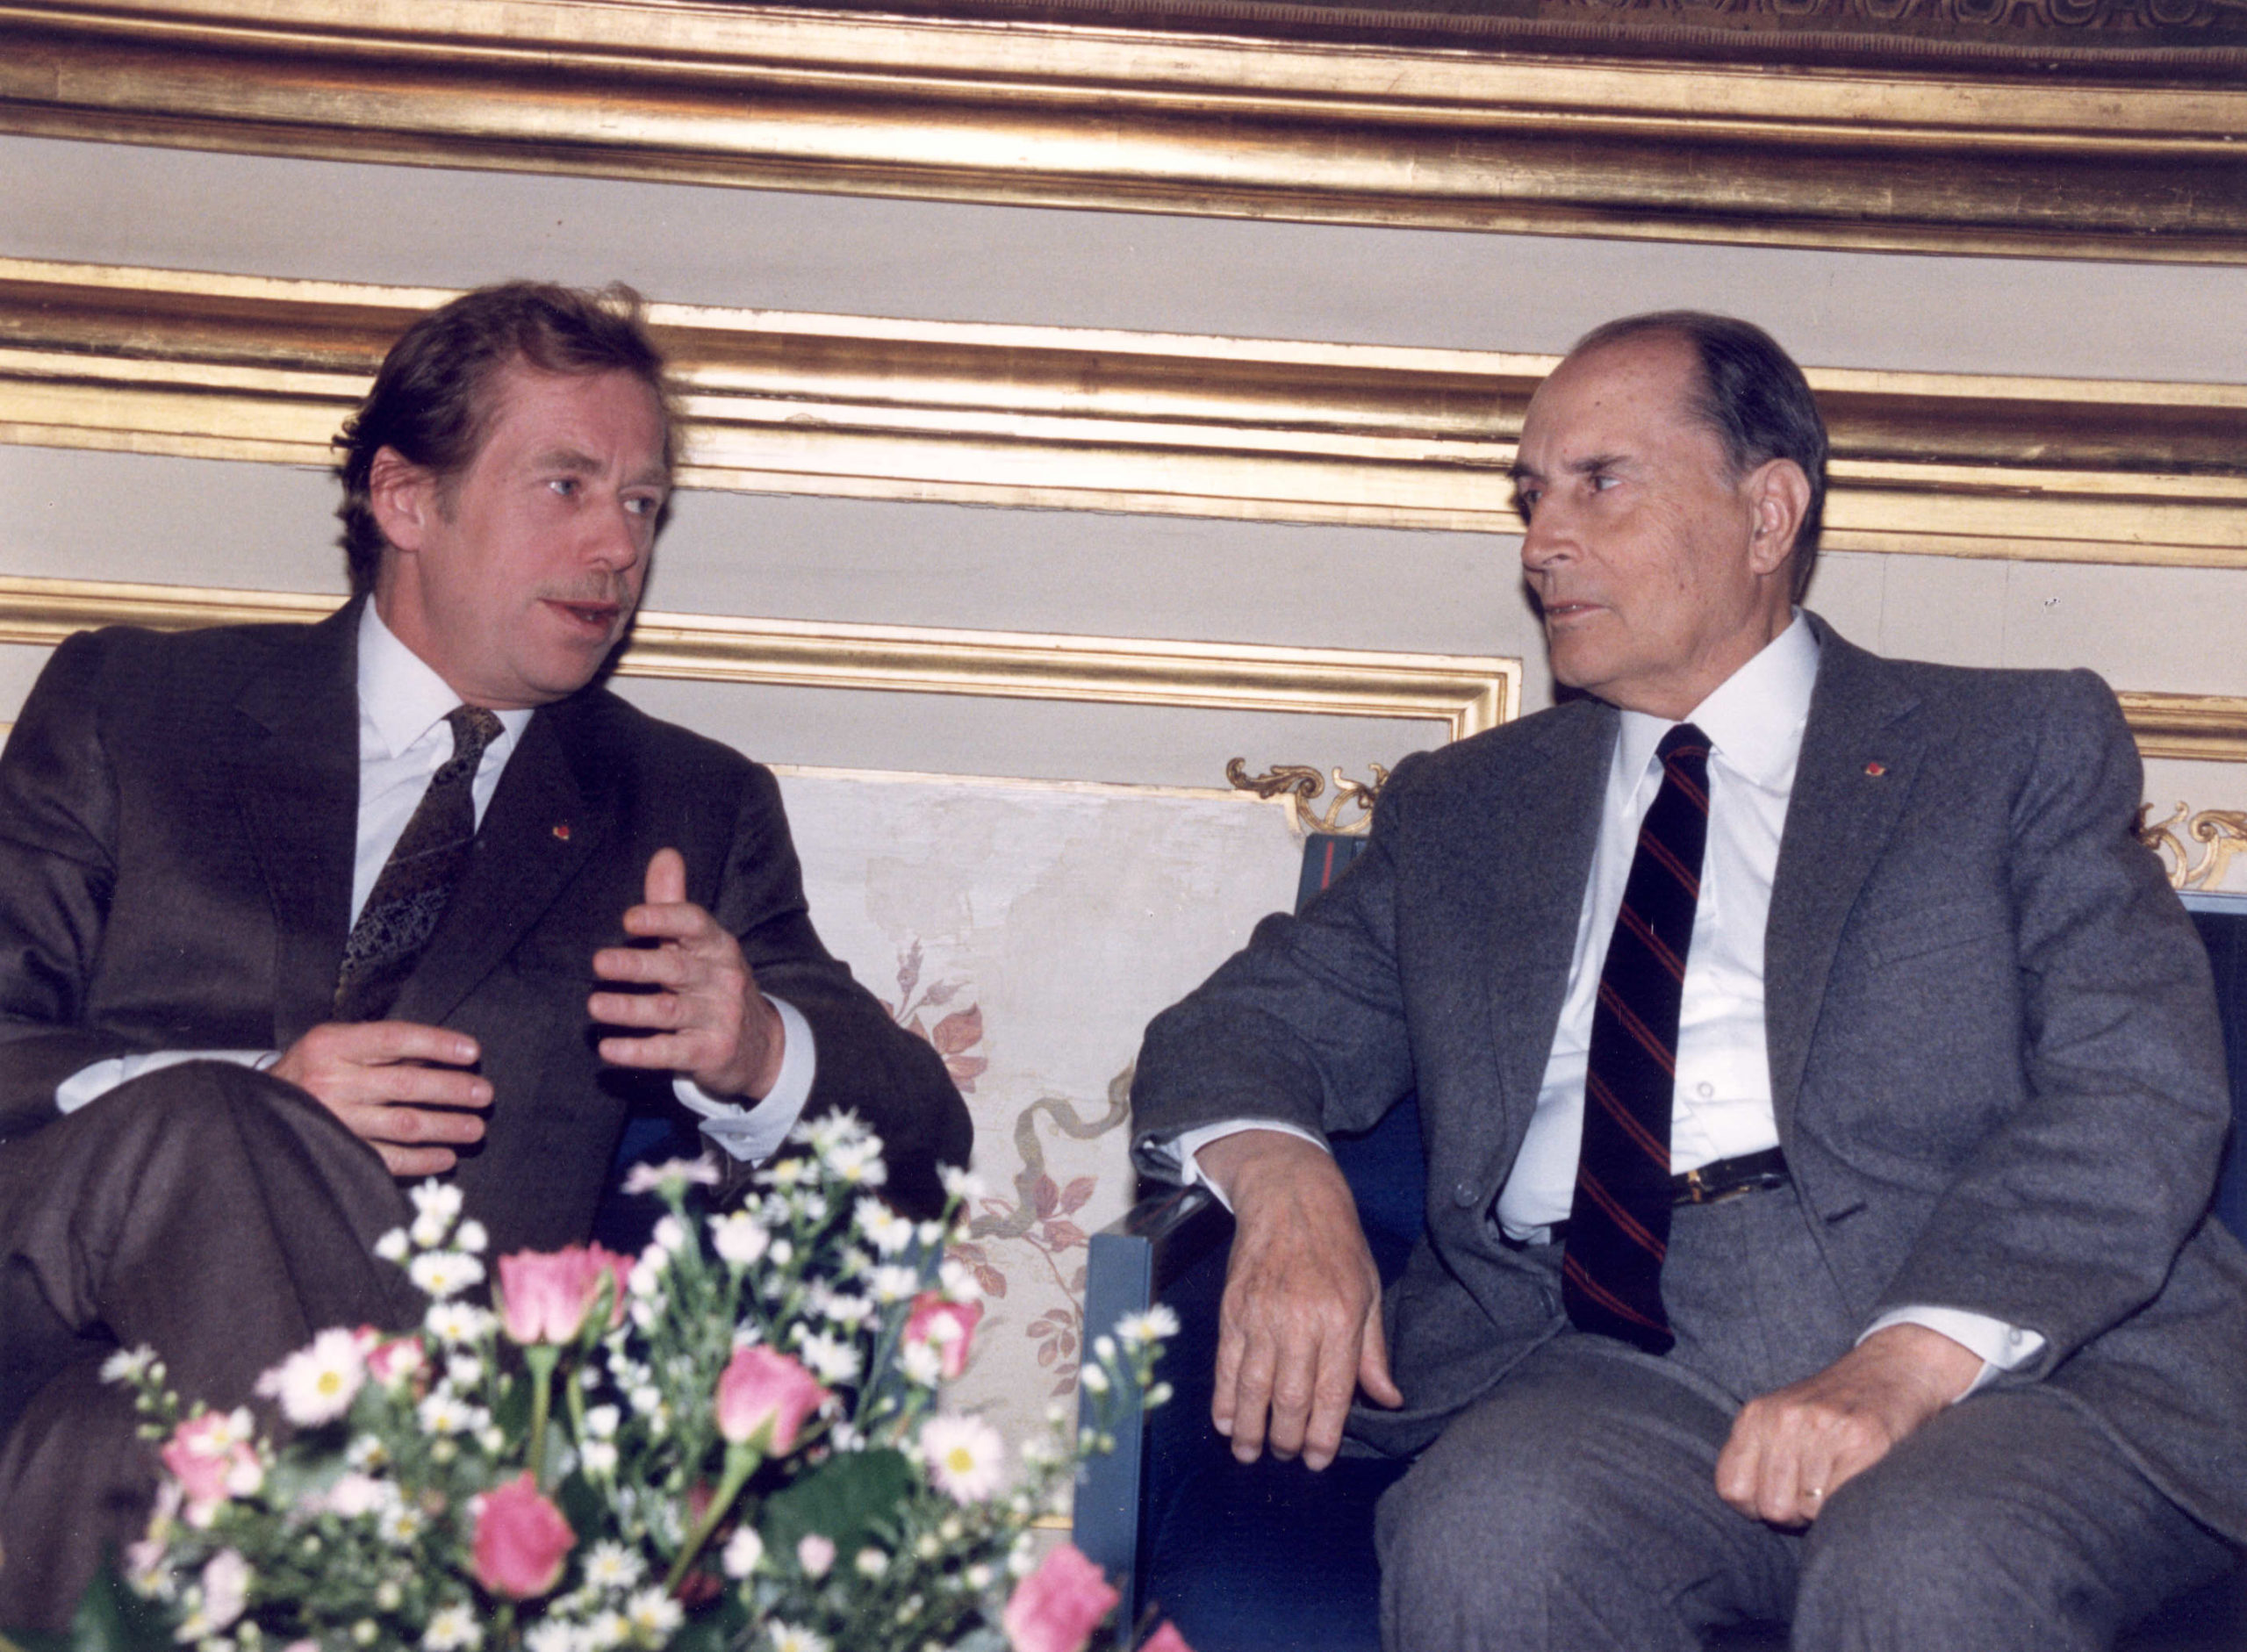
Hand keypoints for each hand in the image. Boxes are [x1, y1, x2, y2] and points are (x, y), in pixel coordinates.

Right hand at [270, 1021, 490, 1176]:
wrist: (250, 1108)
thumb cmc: (308, 1071)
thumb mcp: (334, 1045)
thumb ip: (379, 1049)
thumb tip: (438, 1058)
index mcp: (332, 1044)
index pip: (395, 1038)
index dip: (437, 1044)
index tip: (473, 1052)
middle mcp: (331, 1080)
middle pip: (406, 1084)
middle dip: (452, 1090)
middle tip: (485, 1094)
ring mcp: (332, 1119)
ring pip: (403, 1124)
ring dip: (446, 1127)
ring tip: (475, 1128)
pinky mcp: (334, 1151)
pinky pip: (386, 1159)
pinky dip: (421, 1161)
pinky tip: (446, 1158)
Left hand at [590, 848, 784, 1098]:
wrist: (761, 1045)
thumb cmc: (715, 985)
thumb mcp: (703, 945)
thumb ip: (674, 903)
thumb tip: (665, 854)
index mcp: (718, 946)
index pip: (694, 925)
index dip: (663, 919)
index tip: (629, 919)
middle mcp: (722, 980)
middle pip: (676, 969)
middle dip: (637, 966)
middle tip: (598, 962)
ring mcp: (718, 1018)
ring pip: (668, 1012)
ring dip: (629, 1009)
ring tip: (595, 1005)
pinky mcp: (710, 1053)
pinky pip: (670, 1053)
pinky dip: (638, 1052)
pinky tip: (609, 1049)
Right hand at [1197, 1129, 1403, 1469]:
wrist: (1289, 1196)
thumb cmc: (1337, 1244)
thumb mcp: (1369, 1292)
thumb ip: (1373, 1352)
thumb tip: (1387, 1399)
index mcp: (1340, 1318)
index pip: (1331, 1392)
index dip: (1323, 1435)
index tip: (1317, 1461)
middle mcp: (1299, 1320)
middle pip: (1289, 1397)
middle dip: (1286, 1438)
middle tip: (1285, 1456)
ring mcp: (1260, 1314)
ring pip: (1252, 1386)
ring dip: (1249, 1427)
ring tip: (1251, 1453)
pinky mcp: (1232, 1308)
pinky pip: (1225, 1363)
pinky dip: (1222, 1397)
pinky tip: (1225, 1421)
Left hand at [1715, 1323, 1982, 1525]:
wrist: (1890, 1373)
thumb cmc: (1829, 1412)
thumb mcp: (1779, 1422)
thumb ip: (1756, 1457)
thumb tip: (1750, 1509)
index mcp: (1754, 1416)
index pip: (1731, 1490)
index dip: (1755, 1507)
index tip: (1780, 1496)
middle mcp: (1782, 1419)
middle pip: (1772, 1507)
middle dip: (1793, 1514)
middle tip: (1813, 1494)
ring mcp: (1821, 1428)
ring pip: (1806, 1510)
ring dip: (1822, 1510)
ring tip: (1834, 1483)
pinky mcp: (1861, 1440)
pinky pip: (1840, 1503)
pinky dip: (1846, 1504)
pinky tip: (1853, 1480)